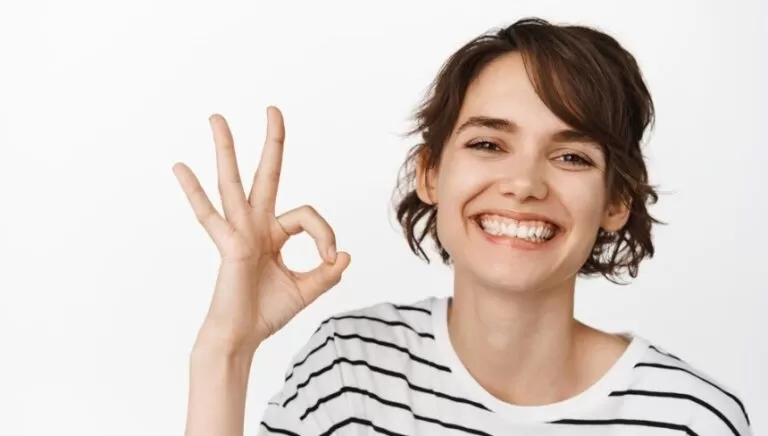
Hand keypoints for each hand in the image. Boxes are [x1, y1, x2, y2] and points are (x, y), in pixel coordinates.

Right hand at [173, 106, 349, 354]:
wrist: (242, 337)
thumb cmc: (266, 313)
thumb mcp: (306, 290)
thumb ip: (326, 273)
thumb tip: (345, 256)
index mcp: (273, 233)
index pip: (307, 216)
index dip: (325, 233)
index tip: (332, 257)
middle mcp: (255, 225)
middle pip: (265, 175)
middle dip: (272, 143)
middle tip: (273, 110)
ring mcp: (238, 232)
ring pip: (232, 183)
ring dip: (226, 149)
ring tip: (217, 118)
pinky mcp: (228, 244)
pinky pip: (209, 215)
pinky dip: (193, 191)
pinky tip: (180, 166)